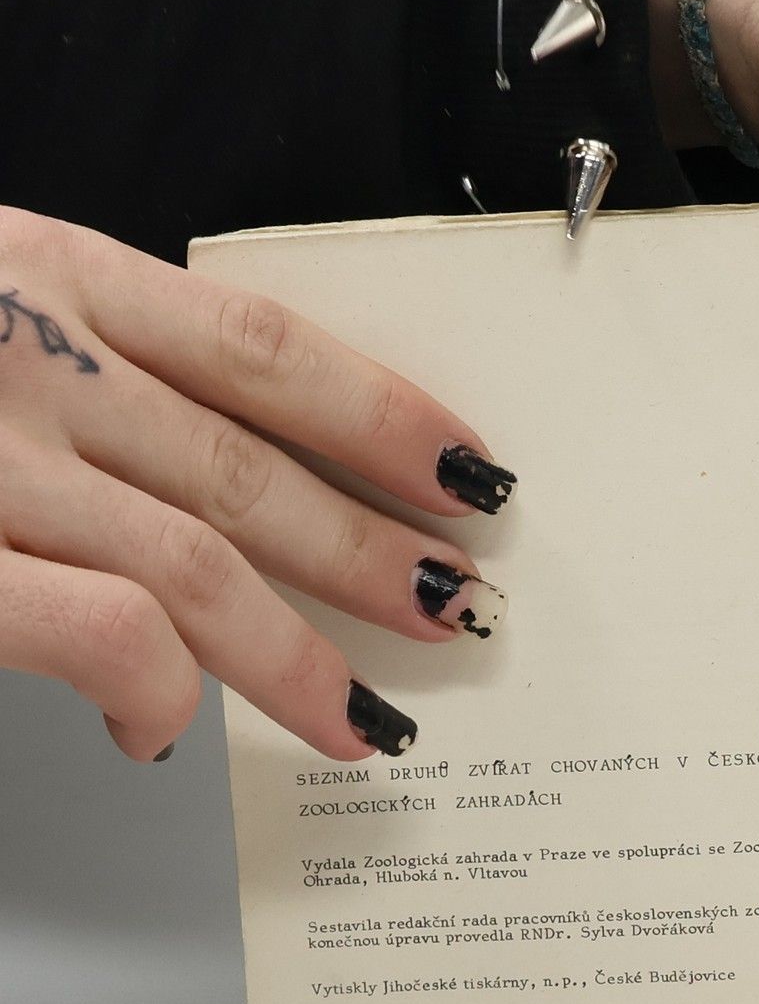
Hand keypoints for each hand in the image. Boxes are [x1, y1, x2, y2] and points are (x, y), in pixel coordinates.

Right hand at [0, 210, 513, 762]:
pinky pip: (100, 631)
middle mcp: (22, 351)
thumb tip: (211, 458)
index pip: (264, 346)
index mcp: (41, 271)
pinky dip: (153, 690)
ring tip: (367, 719)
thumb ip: (81, 358)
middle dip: (375, 552)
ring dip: (301, 655)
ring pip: (201, 561)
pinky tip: (158, 733)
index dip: (387, 415)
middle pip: (256, 465)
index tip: (470, 471)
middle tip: (459, 609)